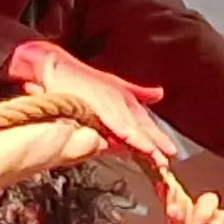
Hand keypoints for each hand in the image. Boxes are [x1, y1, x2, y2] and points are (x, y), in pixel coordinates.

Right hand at [7, 39, 172, 158]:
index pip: (143, 122)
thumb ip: (138, 93)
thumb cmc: (81, 79)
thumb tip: (159, 93)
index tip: (169, 154)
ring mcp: (106, 97)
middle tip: (164, 158)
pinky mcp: (91, 97)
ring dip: (138, 138)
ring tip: (150, 152)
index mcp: (124, 98)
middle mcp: (118, 97)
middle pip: (139, 124)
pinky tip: (125, 135)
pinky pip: (105, 113)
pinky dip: (116, 124)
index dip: (156, 139)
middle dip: (153, 142)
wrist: (54, 65)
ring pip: (126, 122)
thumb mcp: (113, 86)